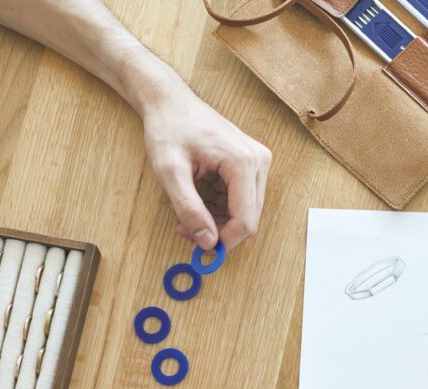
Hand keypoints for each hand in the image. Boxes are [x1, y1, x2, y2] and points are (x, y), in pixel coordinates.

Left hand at [139, 71, 271, 250]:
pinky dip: (220, 210)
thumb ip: (189, 209)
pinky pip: (241, 201)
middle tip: (186, 230)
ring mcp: (258, 162)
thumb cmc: (169, 128)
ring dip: (218, 222)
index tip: (198, 247)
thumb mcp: (170, 172)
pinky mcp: (251, 164)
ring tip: (187, 215)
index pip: (246, 220)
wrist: (170, 102)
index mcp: (244, 162)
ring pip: (246, 212)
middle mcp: (258, 162)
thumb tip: (207, 242)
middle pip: (249, 219)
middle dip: (219, 232)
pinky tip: (199, 202)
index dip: (223, 240)